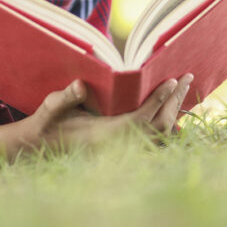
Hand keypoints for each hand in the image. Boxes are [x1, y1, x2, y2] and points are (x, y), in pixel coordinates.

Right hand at [0, 74, 192, 158]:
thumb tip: (80, 86)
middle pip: (158, 128)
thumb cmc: (45, 125)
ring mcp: (123, 150)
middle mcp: (118, 146)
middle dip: (174, 103)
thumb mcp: (49, 110)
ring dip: (174, 111)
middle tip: (186, 77)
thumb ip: (63, 99)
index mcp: (103, 136)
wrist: (39, 148)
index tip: (172, 80)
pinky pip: (155, 137)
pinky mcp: (125, 148)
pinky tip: (173, 102)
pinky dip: (168, 119)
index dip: (158, 101)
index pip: (139, 120)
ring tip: (184, 85)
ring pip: (160, 135)